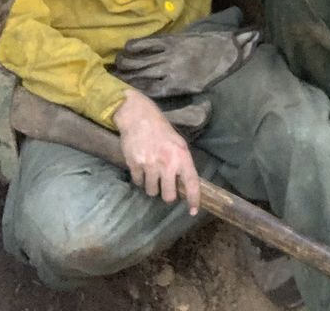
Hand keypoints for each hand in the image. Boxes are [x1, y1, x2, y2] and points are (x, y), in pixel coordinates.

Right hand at [113, 88, 200, 213]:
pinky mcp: (135, 165)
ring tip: (152, 174)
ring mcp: (150, 165)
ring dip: (152, 187)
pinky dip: (140, 179)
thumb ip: (182, 163)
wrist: (139, 117)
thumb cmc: (162, 130)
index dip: (193, 199)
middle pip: (169, 196)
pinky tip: (142, 168)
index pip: (192, 183)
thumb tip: (185, 184)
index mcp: (182, 156)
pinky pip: (138, 183)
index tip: (193, 211)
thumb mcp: (179, 143)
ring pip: (152, 192)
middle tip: (165, 187)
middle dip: (167, 195)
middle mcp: (167, 163)